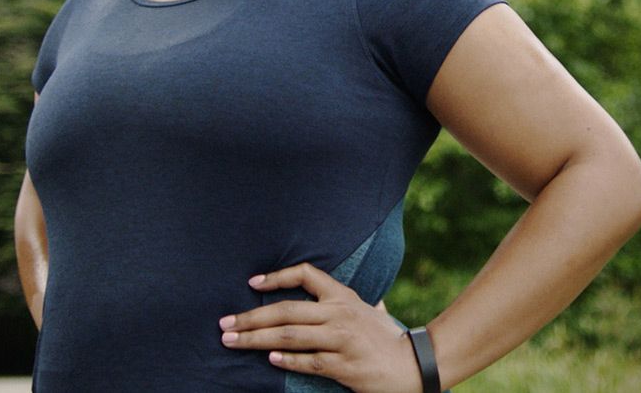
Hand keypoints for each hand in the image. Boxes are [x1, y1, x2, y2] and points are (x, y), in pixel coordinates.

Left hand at [219, 262, 422, 392]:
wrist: (416, 364)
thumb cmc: (387, 339)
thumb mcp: (368, 310)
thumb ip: (344, 301)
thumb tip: (321, 292)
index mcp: (343, 297)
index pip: (306, 275)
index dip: (276, 276)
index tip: (252, 283)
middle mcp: (340, 313)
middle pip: (287, 310)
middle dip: (251, 317)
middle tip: (225, 324)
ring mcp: (342, 339)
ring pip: (291, 335)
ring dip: (257, 339)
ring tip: (233, 342)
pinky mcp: (344, 365)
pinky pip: (309, 361)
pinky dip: (288, 359)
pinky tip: (270, 359)